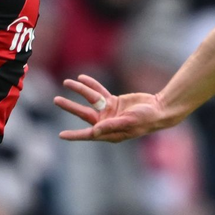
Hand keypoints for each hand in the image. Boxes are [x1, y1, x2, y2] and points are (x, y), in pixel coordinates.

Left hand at [53, 74, 179, 142]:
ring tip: (67, 82)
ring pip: (90, 99)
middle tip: (56, 100)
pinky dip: (92, 85)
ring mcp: (109, 111)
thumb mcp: (128, 123)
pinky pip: (99, 92)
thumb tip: (93, 131)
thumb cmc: (146, 120)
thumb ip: (111, 126)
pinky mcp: (114, 101)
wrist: (158, 109)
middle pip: (84, 114)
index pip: (88, 135)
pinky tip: (82, 78)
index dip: (74, 135)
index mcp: (109, 133)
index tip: (61, 136)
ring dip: (79, 90)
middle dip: (70, 107)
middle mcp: (106, 123)